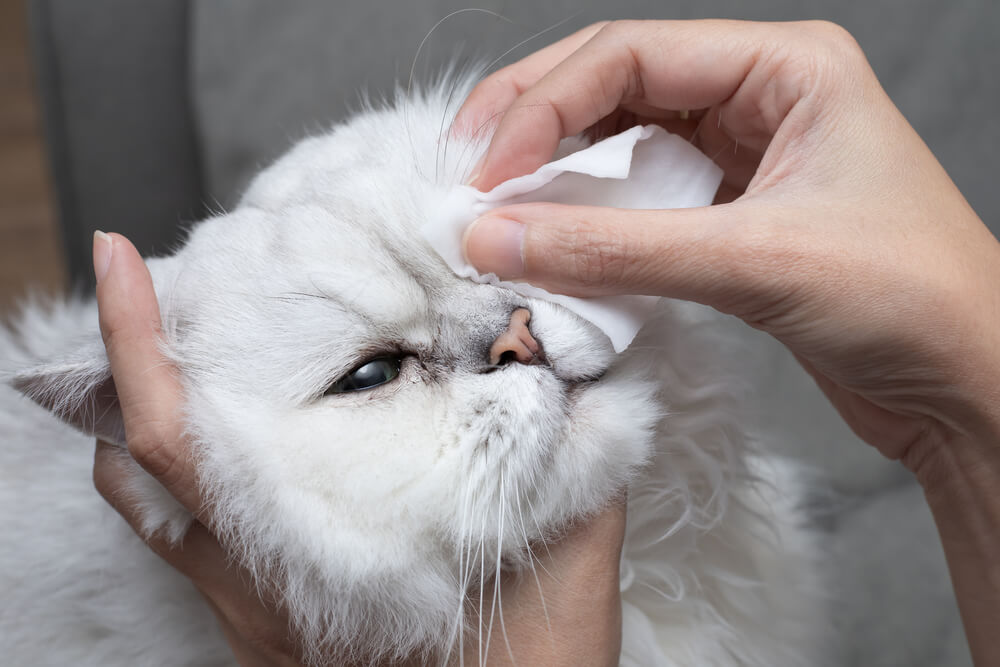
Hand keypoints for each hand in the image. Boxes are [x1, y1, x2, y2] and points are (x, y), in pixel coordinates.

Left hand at [91, 231, 623, 664]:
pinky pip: (182, 541)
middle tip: (154, 283)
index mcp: (321, 548)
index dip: (138, 342)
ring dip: (148, 416)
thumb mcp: (571, 544)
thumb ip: (574, 442)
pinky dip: (176, 476)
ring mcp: (254, 612)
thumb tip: (568, 349)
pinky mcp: (264, 630)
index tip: (122, 261)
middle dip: (135, 359)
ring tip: (179, 346)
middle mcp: (263, 583)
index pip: (183, 436)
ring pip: (150, 503)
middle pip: (142, 461)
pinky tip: (228, 440)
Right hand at [454, 20, 999, 663]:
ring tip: (495, 209)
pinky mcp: (731, 215)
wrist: (968, 387)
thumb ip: (615, 249)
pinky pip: (639, 200)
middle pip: (615, 86)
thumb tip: (497, 237)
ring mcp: (743, 157)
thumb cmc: (911, 303)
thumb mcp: (754, 261)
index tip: (488, 169)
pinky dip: (591, 220)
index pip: (630, 54)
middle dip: (535, 125)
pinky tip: (553, 241)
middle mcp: (759, 98)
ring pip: (622, 143)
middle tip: (465, 169)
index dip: (545, 104)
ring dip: (557, 175)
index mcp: (785, 68)